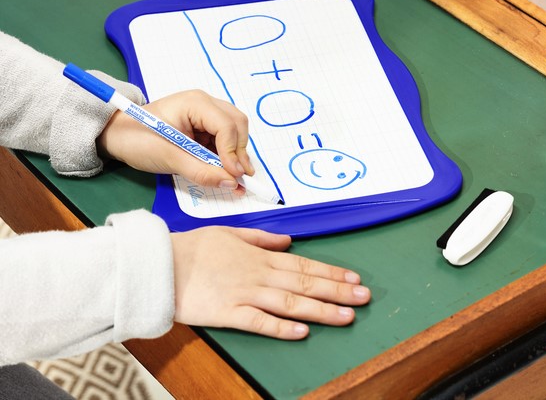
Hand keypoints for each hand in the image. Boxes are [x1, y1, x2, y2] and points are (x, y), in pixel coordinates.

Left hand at [97, 90, 253, 189]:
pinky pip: (224, 139)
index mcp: (195, 103)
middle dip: (240, 151)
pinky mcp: (203, 126)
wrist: (116, 136)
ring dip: (236, 154)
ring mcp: (206, 113)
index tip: (235, 176)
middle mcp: (206, 103)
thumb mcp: (169, 158)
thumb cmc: (137, 139)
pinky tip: (225, 170)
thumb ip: (201, 171)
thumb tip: (231, 183)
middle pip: (237, 123)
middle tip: (240, 178)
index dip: (233, 152)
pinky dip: (227, 155)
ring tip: (235, 177)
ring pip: (234, 130)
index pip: (226, 125)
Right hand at [170, 226, 370, 339]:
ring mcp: (245, 294)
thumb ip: (262, 238)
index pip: (304, 265)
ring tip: (346, 316)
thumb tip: (288, 241)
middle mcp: (259, 274)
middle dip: (337, 291)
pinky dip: (282, 328)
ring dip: (321, 310)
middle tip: (364, 298)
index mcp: (260, 256)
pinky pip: (259, 322)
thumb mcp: (231, 233)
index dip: (331, 273)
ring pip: (290, 303)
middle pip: (304, 283)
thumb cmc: (195, 247)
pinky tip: (302, 332)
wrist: (161, 263)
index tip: (354, 279)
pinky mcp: (228, 314)